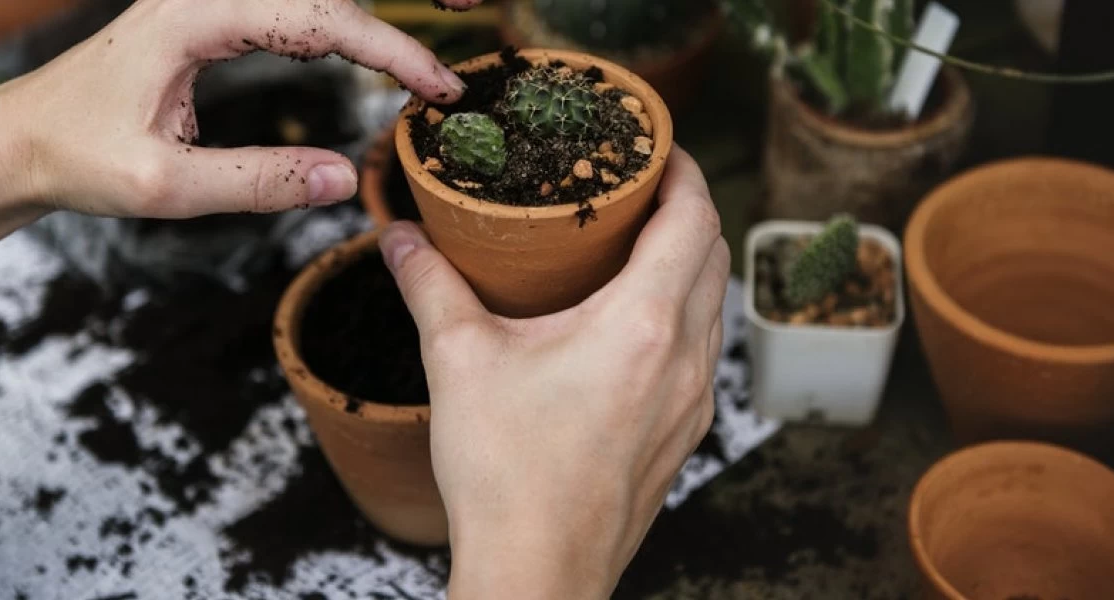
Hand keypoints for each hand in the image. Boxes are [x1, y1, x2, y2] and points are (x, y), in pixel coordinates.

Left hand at [0, 0, 481, 367]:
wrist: (14, 142)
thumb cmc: (74, 158)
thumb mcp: (166, 187)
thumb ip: (258, 182)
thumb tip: (344, 179)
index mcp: (194, 18)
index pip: (320, 18)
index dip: (390, 51)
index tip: (437, 88)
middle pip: (322, 1)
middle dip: (389, 38)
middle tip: (440, 88)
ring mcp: (200, 5)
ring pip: (306, 5)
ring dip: (363, 34)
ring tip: (413, 80)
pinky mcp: (199, 23)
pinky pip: (282, 17)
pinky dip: (330, 37)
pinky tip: (357, 62)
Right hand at [379, 147, 727, 598]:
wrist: (537, 571)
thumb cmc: (506, 474)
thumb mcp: (458, 362)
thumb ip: (429, 286)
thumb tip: (399, 237)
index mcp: (643, 325)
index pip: (694, 218)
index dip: (684, 170)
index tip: (656, 148)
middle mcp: (685, 359)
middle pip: (714, 255)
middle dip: (686, 209)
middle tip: (636, 189)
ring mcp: (693, 403)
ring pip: (713, 306)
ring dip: (686, 264)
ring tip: (631, 249)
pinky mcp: (684, 436)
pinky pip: (701, 353)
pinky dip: (680, 316)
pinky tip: (628, 326)